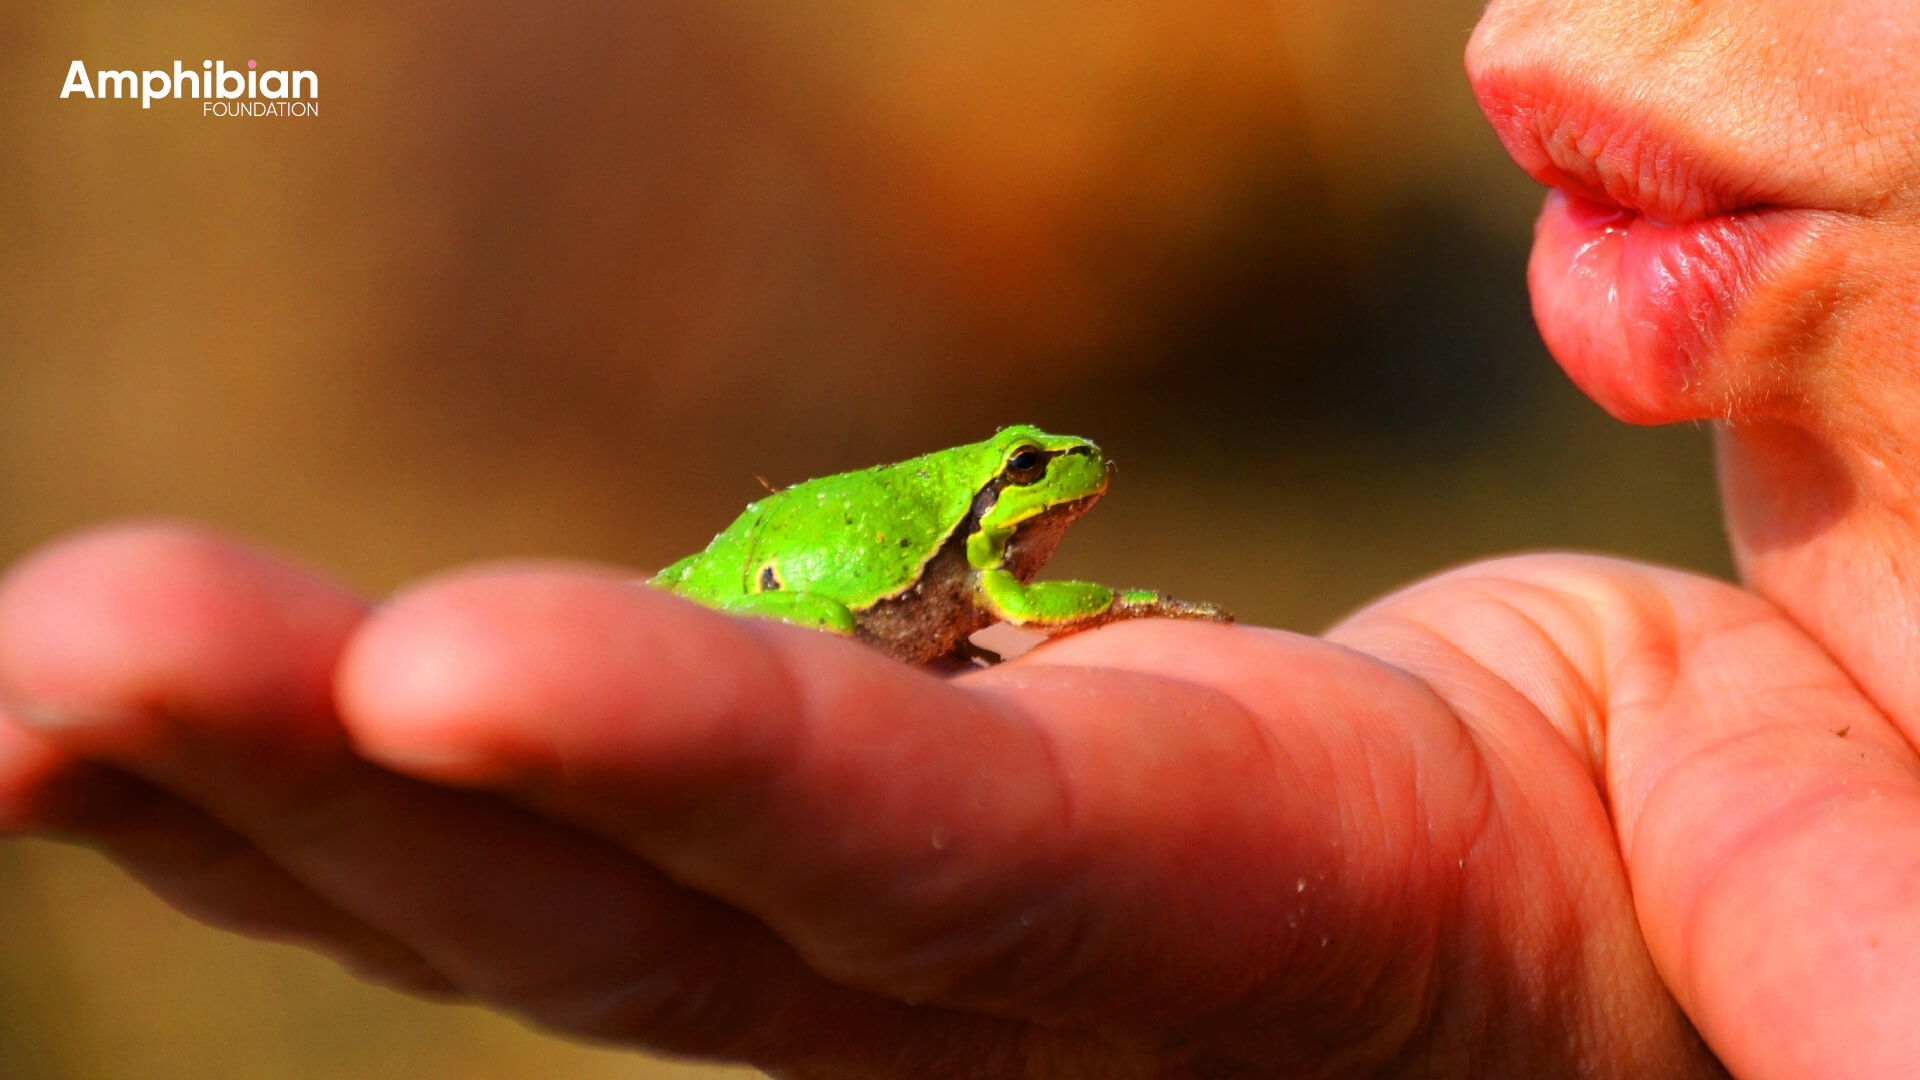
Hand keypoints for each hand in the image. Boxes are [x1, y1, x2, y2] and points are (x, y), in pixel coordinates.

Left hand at [0, 522, 1908, 1077]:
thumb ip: (1823, 937)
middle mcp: (992, 980)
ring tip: (35, 654)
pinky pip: (565, 821)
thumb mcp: (1801, 893)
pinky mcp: (844, 858)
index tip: (440, 669)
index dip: (709, 775)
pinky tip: (184, 694)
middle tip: (44, 640)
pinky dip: (356, 764)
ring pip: (529, 884)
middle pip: (622, 912)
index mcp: (1223, 941)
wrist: (1572, 895)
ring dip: (266, 775)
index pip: (932, 867)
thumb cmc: (1691, 881)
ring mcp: (882, 931)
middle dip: (331, 782)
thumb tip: (1854, 1001)